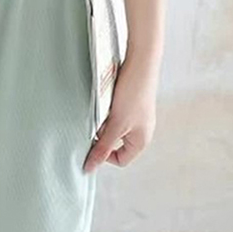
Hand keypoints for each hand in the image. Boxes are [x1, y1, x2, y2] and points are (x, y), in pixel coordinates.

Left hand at [83, 56, 157, 170]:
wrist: (140, 63)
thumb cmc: (133, 94)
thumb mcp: (116, 124)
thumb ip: (103, 147)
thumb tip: (90, 167)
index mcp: (142, 141)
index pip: (120, 160)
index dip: (105, 155)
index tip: (94, 141)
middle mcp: (142, 131)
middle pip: (116, 143)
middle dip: (104, 134)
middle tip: (99, 121)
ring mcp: (137, 117)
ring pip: (114, 128)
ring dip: (106, 121)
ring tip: (105, 108)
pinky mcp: (132, 104)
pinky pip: (116, 114)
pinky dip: (109, 110)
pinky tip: (107, 100)